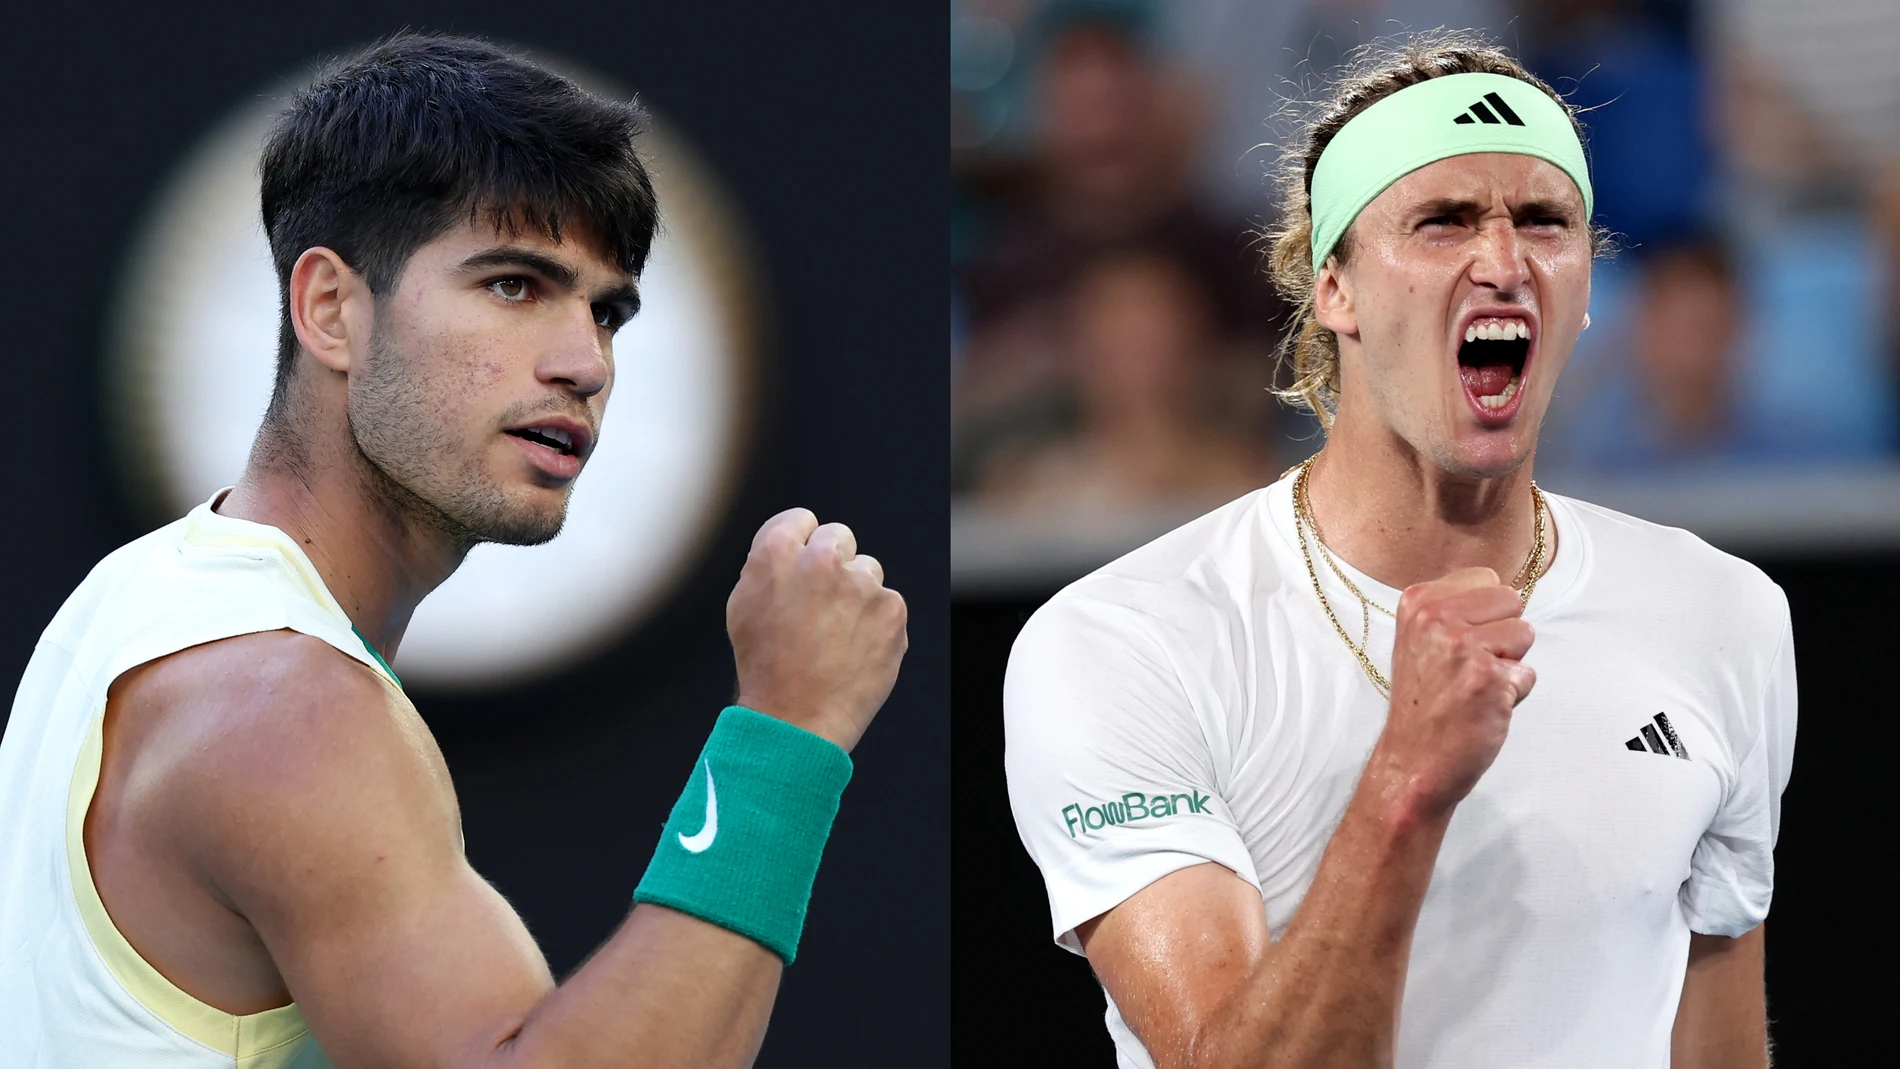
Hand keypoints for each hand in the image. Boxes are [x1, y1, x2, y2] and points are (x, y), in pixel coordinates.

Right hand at [727, 508, 907, 751]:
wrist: (796, 718)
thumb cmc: (763, 664)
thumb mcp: (743, 605)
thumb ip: (770, 564)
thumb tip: (800, 545)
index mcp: (776, 552)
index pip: (801, 520)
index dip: (799, 546)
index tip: (800, 571)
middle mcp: (821, 560)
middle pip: (838, 537)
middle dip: (832, 564)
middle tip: (820, 605)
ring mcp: (861, 584)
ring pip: (867, 571)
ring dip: (856, 595)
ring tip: (834, 636)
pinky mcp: (892, 610)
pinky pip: (887, 603)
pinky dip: (876, 624)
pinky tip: (854, 650)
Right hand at [1378, 567, 1534, 815]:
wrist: (1413, 759)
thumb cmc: (1426, 700)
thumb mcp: (1421, 637)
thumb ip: (1455, 607)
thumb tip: (1507, 589)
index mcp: (1418, 600)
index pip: (1487, 578)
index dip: (1484, 615)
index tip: (1456, 645)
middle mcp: (1436, 617)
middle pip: (1512, 599)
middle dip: (1502, 634)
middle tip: (1468, 668)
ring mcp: (1461, 646)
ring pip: (1525, 634)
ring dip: (1509, 664)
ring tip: (1474, 687)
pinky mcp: (1488, 678)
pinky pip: (1528, 674)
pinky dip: (1514, 695)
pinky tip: (1482, 707)